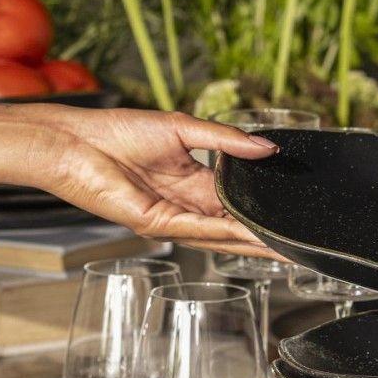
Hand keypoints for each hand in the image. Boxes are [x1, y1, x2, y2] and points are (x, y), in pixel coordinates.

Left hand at [38, 107, 281, 257]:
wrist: (75, 140)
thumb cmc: (117, 131)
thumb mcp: (183, 128)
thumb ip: (226, 141)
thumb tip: (267, 149)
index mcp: (192, 183)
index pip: (236, 201)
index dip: (263, 206)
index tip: (293, 210)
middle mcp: (184, 205)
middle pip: (233, 225)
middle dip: (265, 235)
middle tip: (302, 243)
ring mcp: (171, 218)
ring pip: (220, 236)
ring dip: (253, 242)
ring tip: (287, 248)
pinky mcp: (155, 223)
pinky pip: (197, 228)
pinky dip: (225, 232)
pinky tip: (250, 235)